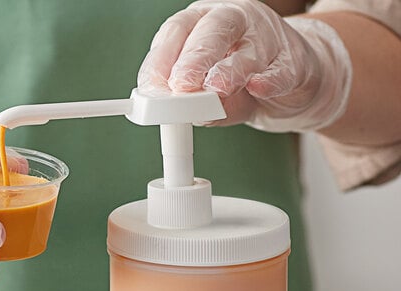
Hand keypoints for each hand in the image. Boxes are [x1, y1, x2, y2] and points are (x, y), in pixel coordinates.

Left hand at [137, 0, 351, 131]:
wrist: (291, 84)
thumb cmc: (240, 84)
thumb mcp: (209, 95)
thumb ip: (195, 103)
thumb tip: (184, 114)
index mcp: (203, 23)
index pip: (177, 30)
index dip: (161, 58)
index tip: (151, 87)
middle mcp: (235, 21)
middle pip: (213, 30)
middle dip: (194, 58)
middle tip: (181, 84)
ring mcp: (268, 37)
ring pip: (248, 50)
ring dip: (229, 71)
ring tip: (215, 89)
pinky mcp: (294, 62)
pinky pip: (281, 71)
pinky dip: (269, 80)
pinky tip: (258, 86)